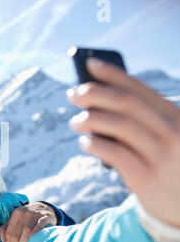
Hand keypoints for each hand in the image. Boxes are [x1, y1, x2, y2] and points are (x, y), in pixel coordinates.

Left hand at [0, 201, 56, 241]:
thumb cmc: (27, 216)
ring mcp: (35, 214)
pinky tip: (32, 238)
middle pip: (16, 232)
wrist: (44, 207)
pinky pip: (40, 224)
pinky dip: (35, 231)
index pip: (9, 231)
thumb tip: (2, 239)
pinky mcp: (45, 217)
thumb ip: (6, 228)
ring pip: (26, 230)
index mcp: (16, 214)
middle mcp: (24, 213)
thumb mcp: (16, 219)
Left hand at [67, 57, 179, 226]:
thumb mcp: (165, 138)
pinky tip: (84, 142)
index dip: (113, 74)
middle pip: (126, 103)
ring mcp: (161, 156)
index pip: (140, 89)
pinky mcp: (146, 178)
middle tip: (72, 94)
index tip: (90, 63)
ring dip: (90, 119)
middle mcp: (173, 133)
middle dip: (95, 93)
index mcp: (177, 117)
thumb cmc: (169, 167)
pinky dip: (95, 144)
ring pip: (119, 126)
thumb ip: (141, 120)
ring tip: (75, 121)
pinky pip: (115, 154)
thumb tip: (97, 100)